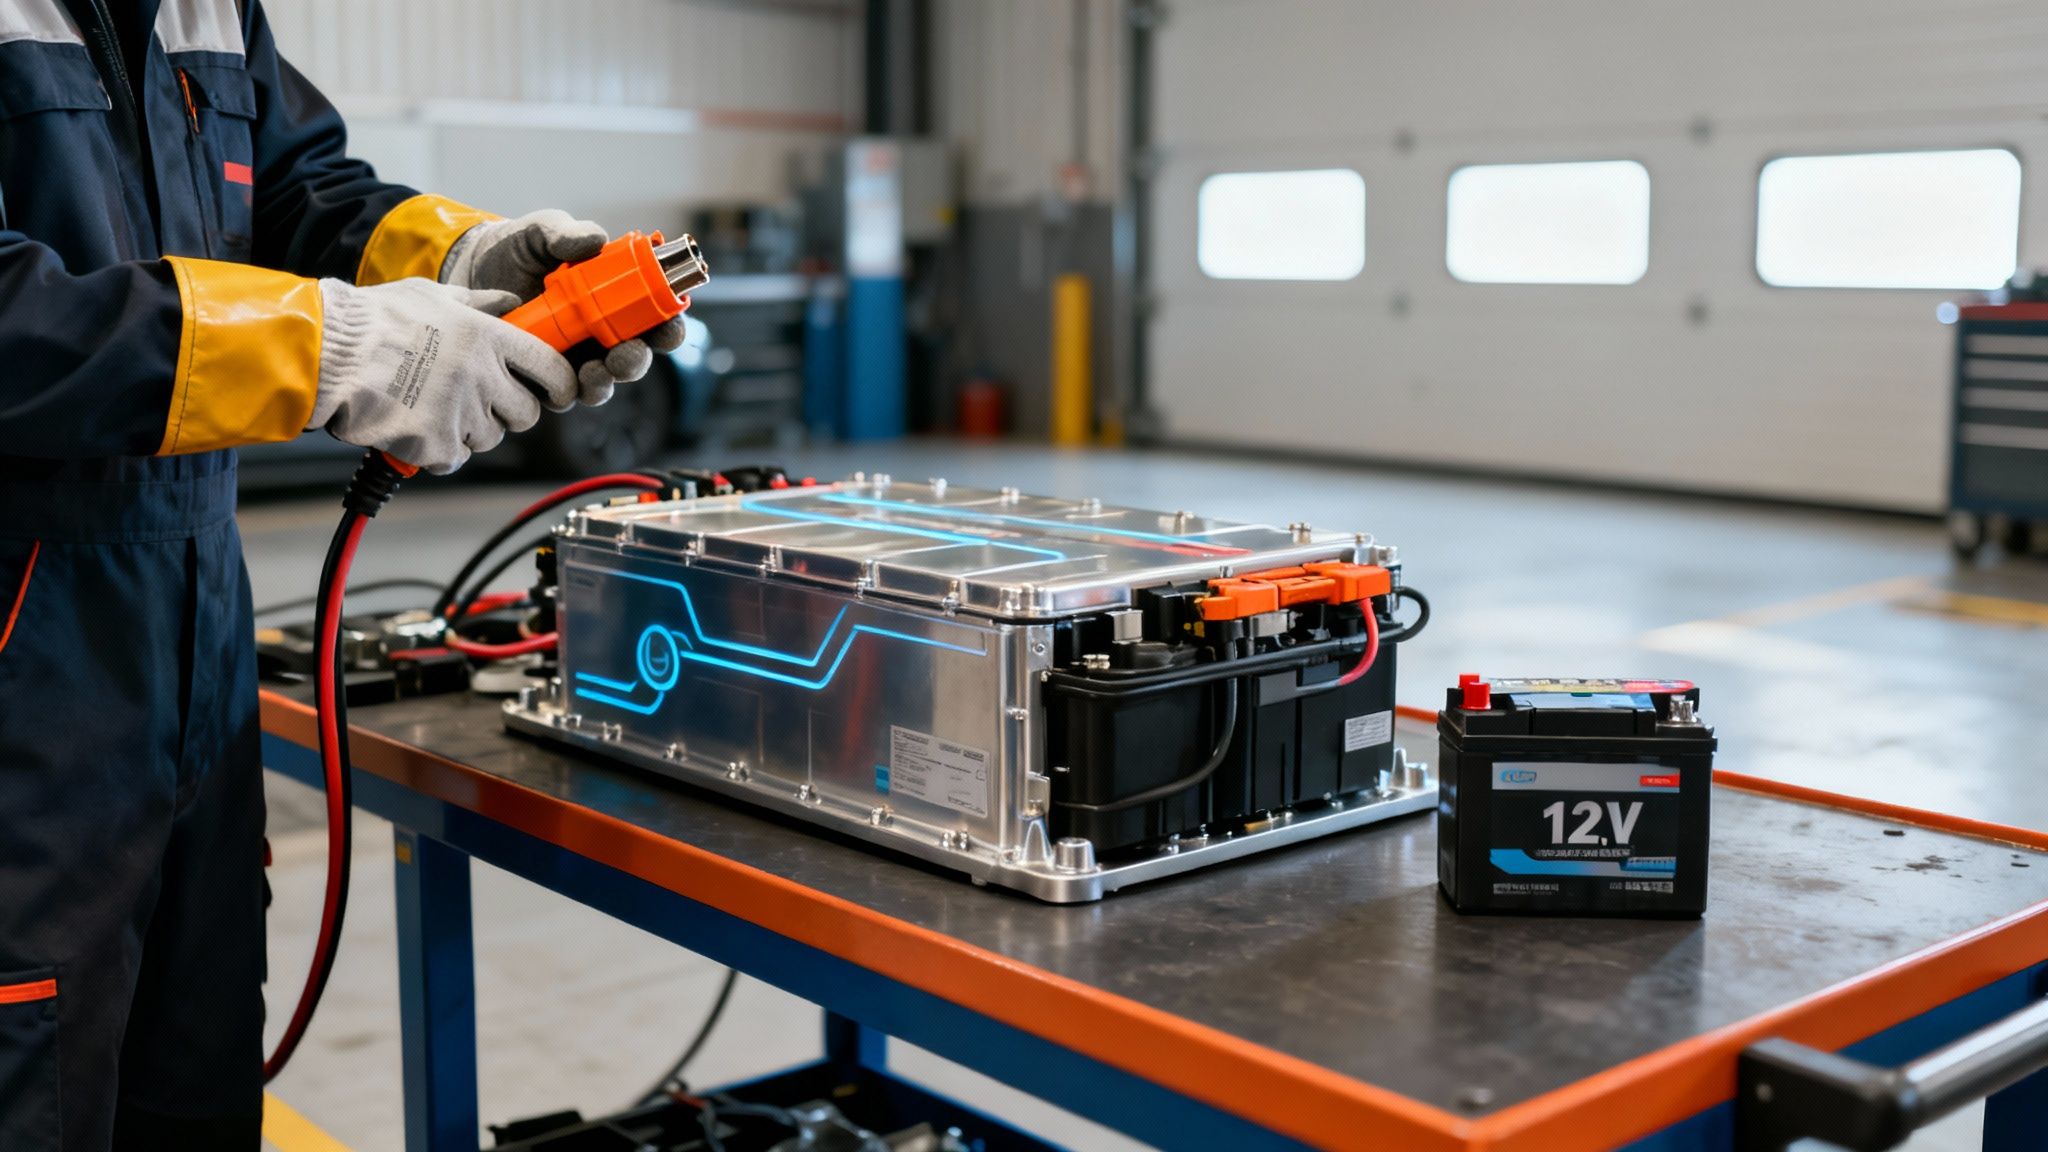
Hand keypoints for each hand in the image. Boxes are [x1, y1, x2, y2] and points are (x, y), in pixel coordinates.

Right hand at [308, 278, 577, 473]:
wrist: (325, 353)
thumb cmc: (373, 320)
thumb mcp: (432, 295)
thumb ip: (478, 302)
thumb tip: (510, 301)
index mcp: (489, 337)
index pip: (552, 369)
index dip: (560, 387)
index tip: (555, 394)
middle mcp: (482, 375)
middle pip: (526, 414)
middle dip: (508, 413)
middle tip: (476, 402)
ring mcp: (460, 412)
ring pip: (489, 438)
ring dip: (467, 430)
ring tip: (431, 407)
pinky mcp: (435, 443)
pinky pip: (452, 459)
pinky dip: (435, 452)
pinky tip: (413, 428)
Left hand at [442, 209, 686, 406]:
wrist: (469, 270)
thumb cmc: (515, 249)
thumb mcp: (540, 233)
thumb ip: (565, 234)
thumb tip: (595, 239)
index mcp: (614, 299)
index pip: (654, 318)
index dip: (669, 326)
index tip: (668, 327)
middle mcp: (601, 333)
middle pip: (634, 357)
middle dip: (636, 361)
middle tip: (626, 355)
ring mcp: (574, 358)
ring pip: (603, 382)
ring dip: (606, 381)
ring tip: (596, 373)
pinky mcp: (544, 377)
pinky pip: (563, 394)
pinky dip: (567, 390)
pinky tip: (560, 380)